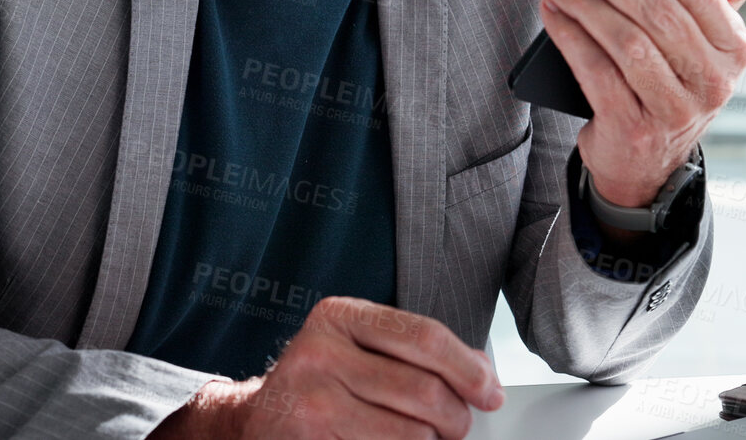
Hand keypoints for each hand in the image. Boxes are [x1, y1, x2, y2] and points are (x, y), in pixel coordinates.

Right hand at [150, 296, 503, 439]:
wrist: (255, 422)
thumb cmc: (320, 383)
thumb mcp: (361, 348)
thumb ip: (418, 352)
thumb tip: (483, 374)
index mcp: (339, 317)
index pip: (424, 338)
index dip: (468, 369)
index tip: (490, 393)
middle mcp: (320, 354)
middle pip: (425, 391)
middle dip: (455, 417)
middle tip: (456, 426)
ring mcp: (313, 403)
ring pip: (412, 433)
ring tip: (422, 437)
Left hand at [539, 0, 745, 208]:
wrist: (646, 164)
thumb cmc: (669, 86)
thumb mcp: (703, 48)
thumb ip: (717, 0)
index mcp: (735, 48)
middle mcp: (713, 81)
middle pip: (657, 12)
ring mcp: (675, 110)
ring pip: (626, 40)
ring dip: (583, 4)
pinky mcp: (634, 129)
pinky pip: (596, 71)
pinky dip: (569, 36)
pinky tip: (553, 14)